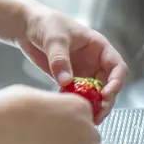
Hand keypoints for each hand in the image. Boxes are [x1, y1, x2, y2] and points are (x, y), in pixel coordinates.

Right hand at [0, 85, 111, 143]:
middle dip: (81, 140)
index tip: (57, 126)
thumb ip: (49, 106)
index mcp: (79, 105)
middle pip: (95, 136)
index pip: (86, 116)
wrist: (3, 125)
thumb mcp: (34, 96)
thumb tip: (43, 112)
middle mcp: (87, 126)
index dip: (73, 122)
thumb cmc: (12, 105)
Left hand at [17, 5, 128, 123]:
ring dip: (92, 105)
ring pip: (93, 92)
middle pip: (107, 84)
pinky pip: (75, 94)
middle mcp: (93, 61)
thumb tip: (66, 81)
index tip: (106, 94)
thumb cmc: (45, 24)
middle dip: (105, 100)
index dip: (116, 81)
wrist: (26, 27)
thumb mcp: (54, 39)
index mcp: (98, 47)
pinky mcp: (67, 78)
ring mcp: (81, 71)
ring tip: (88, 118)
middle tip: (98, 114)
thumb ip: (60, 60)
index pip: (116, 66)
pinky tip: (71, 111)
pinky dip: (75, 103)